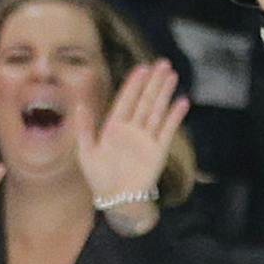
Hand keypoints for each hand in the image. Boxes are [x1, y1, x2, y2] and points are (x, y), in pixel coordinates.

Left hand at [77, 58, 188, 211]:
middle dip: (154, 82)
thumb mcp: (86, 151)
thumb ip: (85, 127)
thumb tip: (80, 104)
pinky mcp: (158, 151)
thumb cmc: (99, 178)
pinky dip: (175, 117)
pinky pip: (167, 131)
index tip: (142, 67)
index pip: (126, 99)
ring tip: (172, 76)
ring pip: (156, 110)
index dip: (134, 84)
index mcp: (114, 127)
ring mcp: (146, 139)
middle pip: (144, 100)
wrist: (117, 200)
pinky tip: (182, 102)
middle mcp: (132, 130)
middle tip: (163, 63)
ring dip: (164, 93)